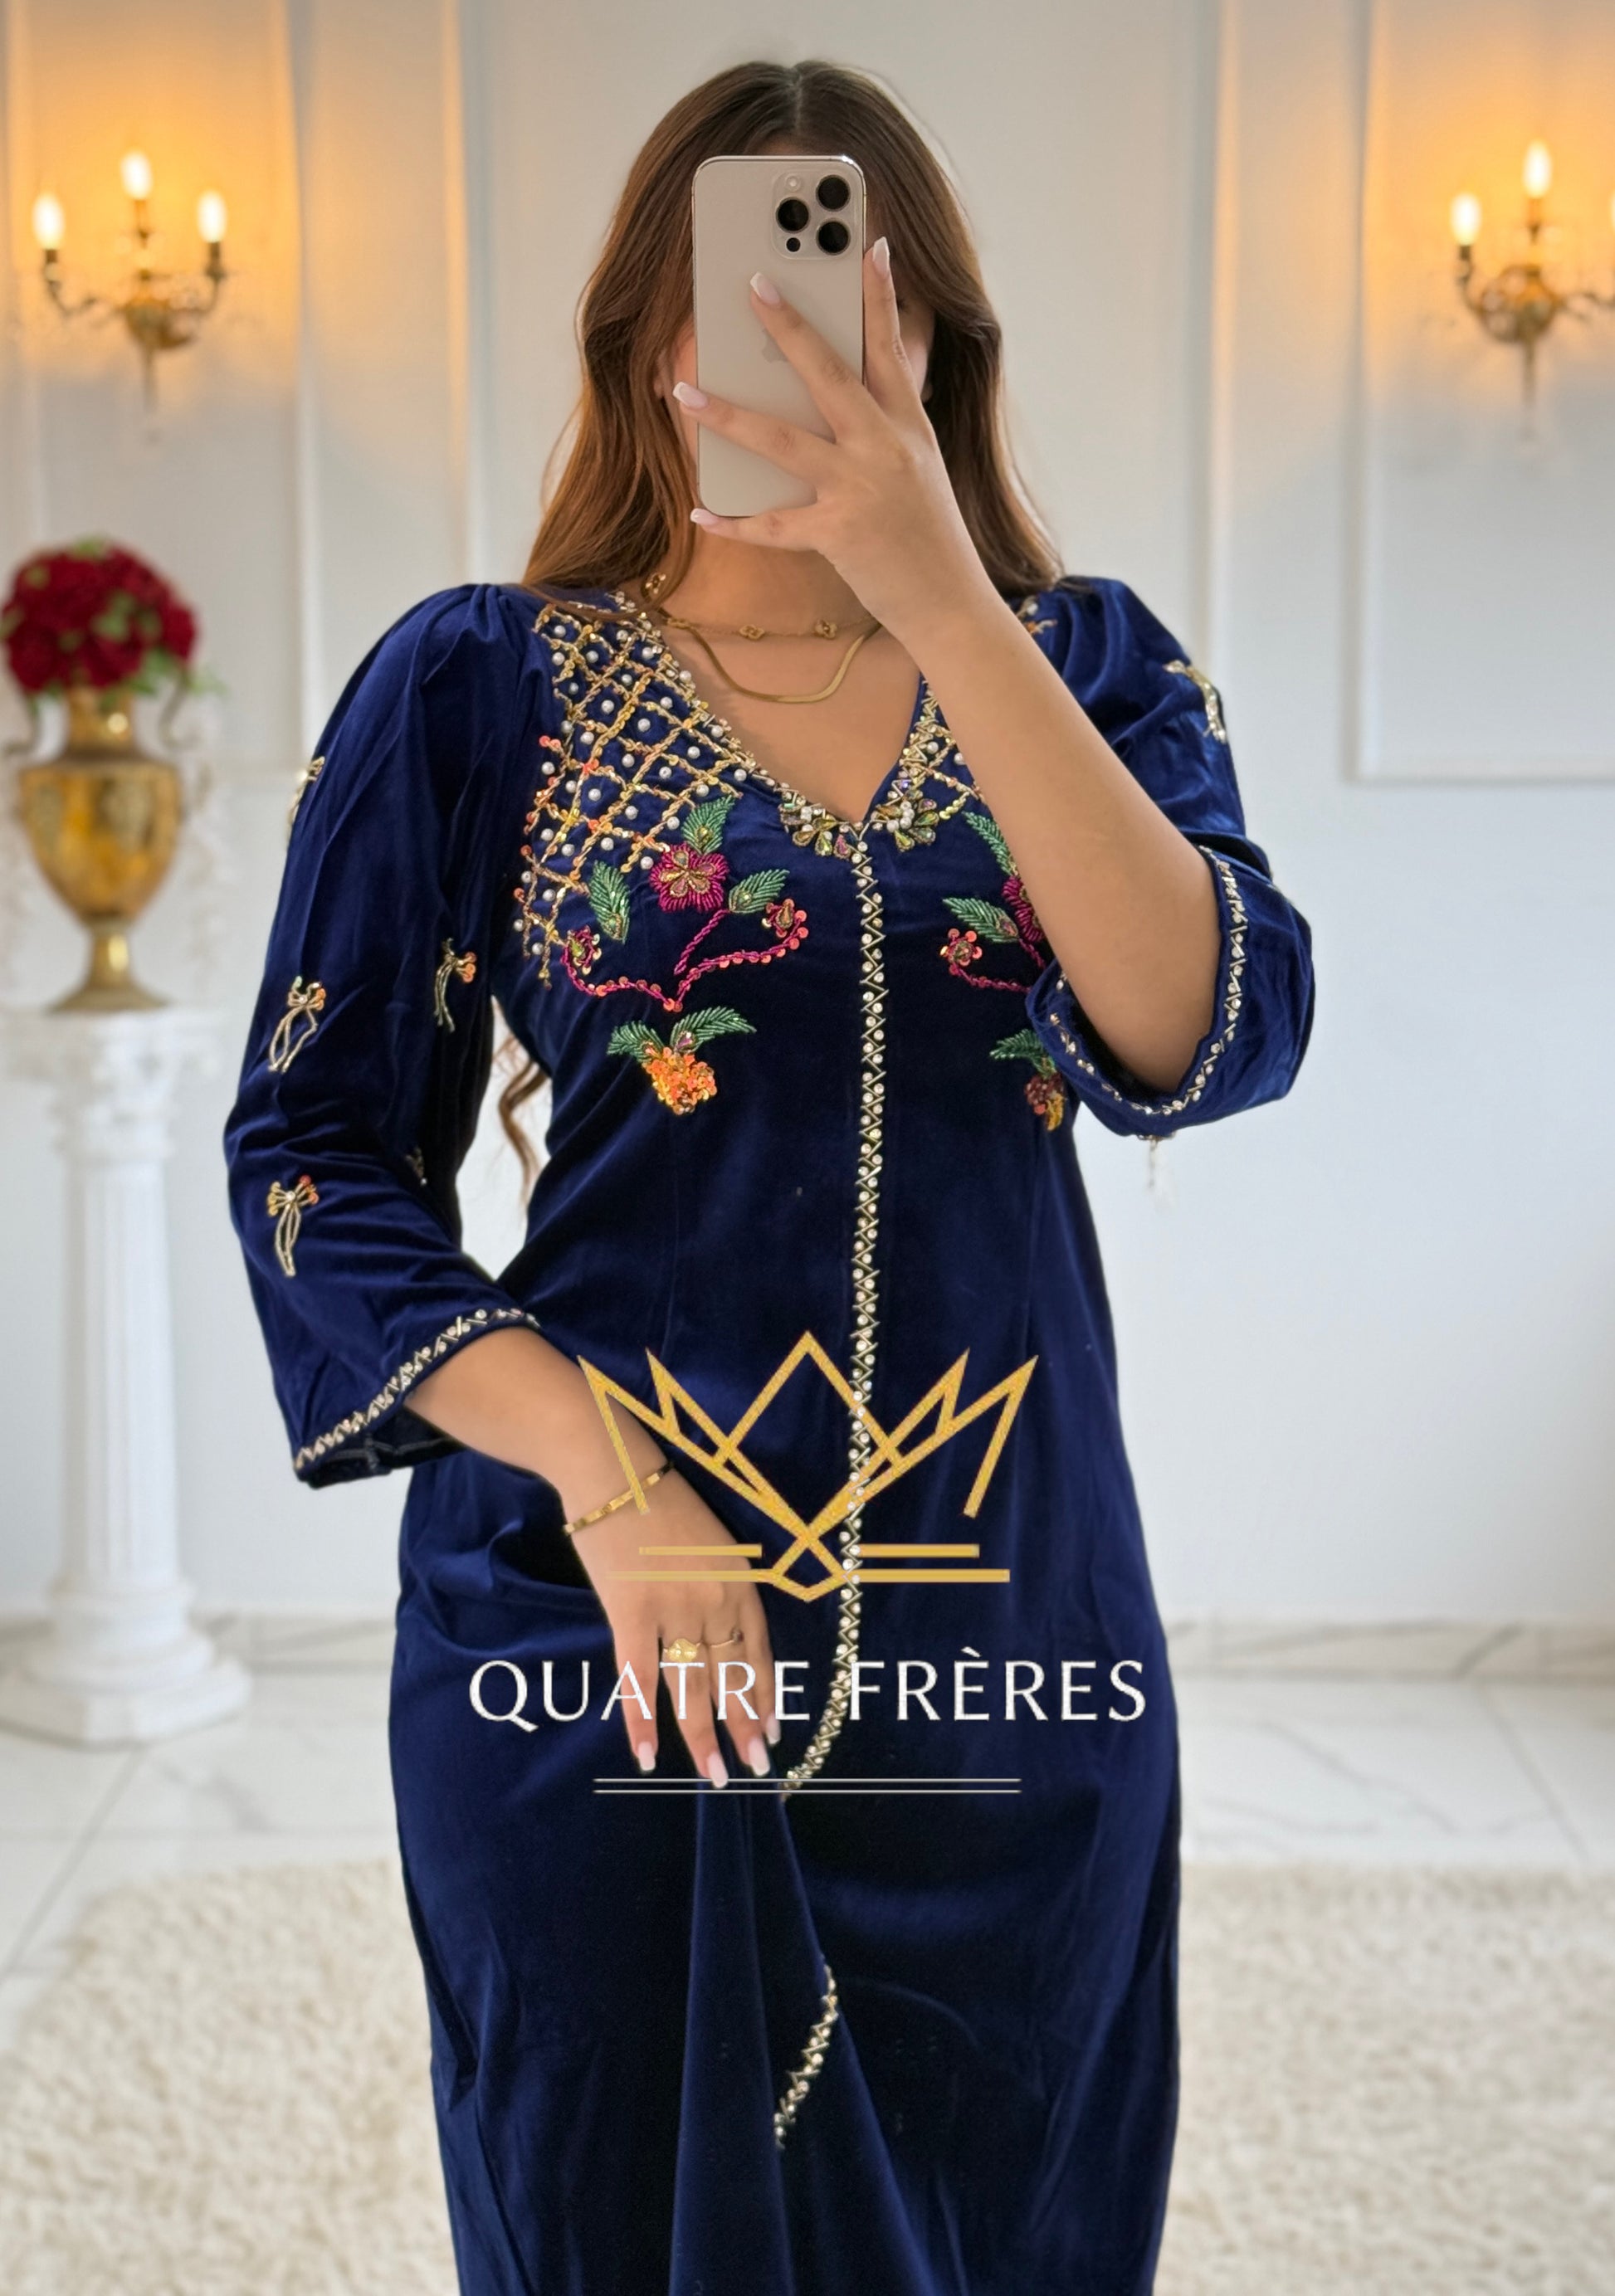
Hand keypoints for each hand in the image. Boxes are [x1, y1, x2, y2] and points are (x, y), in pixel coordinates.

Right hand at [571, 1468, 778, 1786]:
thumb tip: (717, 1635)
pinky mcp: (631, 1613)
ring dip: (703, 1735)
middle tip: (751, 1767)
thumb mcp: (713, 1543)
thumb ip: (719, 1588)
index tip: (769, 1731)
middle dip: (742, 1726)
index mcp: (740, 1582)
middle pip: (731, 1675)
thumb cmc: (661, 1501)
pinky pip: (639, 1677)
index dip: (764, 1694)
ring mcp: (675, 1609)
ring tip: (714, 1775)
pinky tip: (646, 1755)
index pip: (758, 1651)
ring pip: (692, 1686)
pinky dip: (641, 1719)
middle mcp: (715, 1601)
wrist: (615, 1471)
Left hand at [672, 238, 996, 651]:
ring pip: (784, 441)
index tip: (869, 245)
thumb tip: (849, 398)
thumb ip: (889, 429)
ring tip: (684, 393)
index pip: (894, 349)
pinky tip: (702, 513)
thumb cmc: (931, 540)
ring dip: (728, 415)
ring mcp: (862, 489)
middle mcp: (887, 449)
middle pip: (831, 375)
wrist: (952, 606)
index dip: (882, 296)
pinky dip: (735, 523)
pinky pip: (774, 526)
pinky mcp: (840, 534)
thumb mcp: (922, 470)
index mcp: (910, 428)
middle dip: (791, 328)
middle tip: (754, 284)